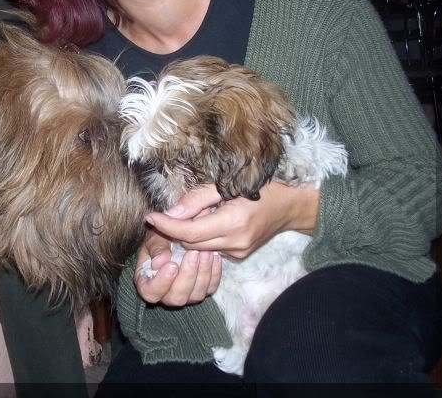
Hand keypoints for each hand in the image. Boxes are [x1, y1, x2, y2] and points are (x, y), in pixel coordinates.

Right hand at [134, 229, 221, 306]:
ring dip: (202, 273)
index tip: (172, 265)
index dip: (161, 282)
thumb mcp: (154, 239)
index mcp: (148, 284)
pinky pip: (211, 288)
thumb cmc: (161, 239)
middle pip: (176, 297)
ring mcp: (186, 295)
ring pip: (196, 295)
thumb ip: (156, 249)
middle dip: (187, 276)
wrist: (177, 238)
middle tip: (192, 253)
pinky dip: (214, 273)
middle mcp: (167, 294)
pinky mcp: (203, 290)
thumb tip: (158, 263)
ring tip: (205, 252)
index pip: (151, 293)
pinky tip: (214, 256)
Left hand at [145, 182, 319, 258]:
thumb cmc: (262, 188)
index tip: (150, 217)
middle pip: (190, 243)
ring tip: (194, 214)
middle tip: (165, 213)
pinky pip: (210, 249)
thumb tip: (170, 213)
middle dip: (174, 229)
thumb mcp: (228, 183)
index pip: (189, 231)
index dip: (166, 226)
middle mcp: (235, 243)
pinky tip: (209, 222)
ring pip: (198, 248)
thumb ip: (197, 199)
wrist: (290, 207)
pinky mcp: (238, 257)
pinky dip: (202, 237)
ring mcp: (238, 253)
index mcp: (233, 222)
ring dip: (188, 233)